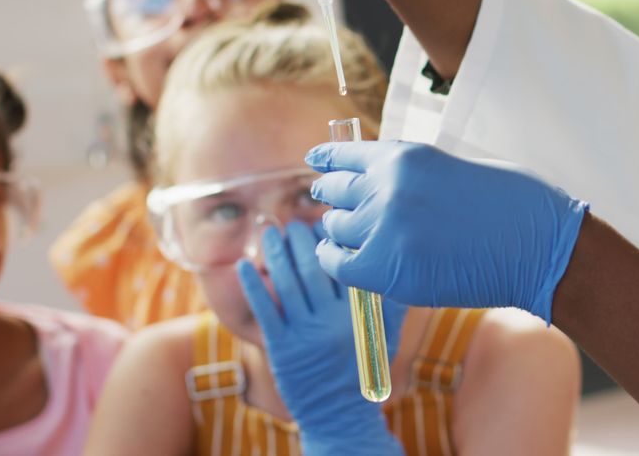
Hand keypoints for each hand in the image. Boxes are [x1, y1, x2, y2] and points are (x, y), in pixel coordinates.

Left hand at [237, 222, 406, 454]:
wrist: (339, 416)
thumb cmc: (363, 371)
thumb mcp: (384, 336)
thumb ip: (390, 303)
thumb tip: (396, 264)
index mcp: (358, 315)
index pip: (344, 267)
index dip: (332, 243)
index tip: (324, 223)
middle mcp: (332, 322)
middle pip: (314, 269)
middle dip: (301, 241)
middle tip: (294, 222)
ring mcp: (305, 335)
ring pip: (287, 284)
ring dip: (276, 254)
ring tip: (270, 232)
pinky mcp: (280, 348)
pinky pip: (264, 310)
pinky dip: (252, 286)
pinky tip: (242, 265)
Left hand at [306, 141, 588, 323]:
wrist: (537, 246)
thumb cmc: (510, 206)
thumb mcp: (453, 170)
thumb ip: (412, 177)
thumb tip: (378, 190)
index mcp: (404, 156)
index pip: (347, 155)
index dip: (328, 161)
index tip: (317, 163)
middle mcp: (386, 187)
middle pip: (336, 191)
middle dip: (333, 196)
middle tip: (330, 202)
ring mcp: (384, 229)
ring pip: (336, 227)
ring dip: (338, 228)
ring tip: (340, 231)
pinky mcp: (387, 269)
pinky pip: (339, 263)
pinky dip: (335, 259)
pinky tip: (338, 257)